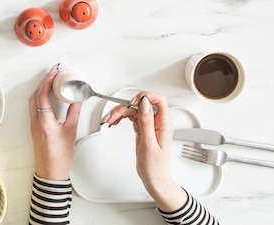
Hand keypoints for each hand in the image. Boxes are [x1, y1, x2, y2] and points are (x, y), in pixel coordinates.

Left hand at [29, 64, 81, 180]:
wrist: (51, 173)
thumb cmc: (60, 157)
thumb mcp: (71, 132)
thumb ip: (74, 113)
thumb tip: (76, 99)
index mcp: (44, 122)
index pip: (42, 96)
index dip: (47, 81)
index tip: (54, 73)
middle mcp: (36, 122)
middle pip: (35, 96)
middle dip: (43, 82)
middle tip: (53, 74)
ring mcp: (33, 125)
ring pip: (33, 102)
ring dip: (40, 89)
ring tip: (51, 82)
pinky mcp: (34, 129)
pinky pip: (34, 108)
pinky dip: (40, 98)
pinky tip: (48, 97)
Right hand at [104, 92, 186, 211]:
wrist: (154, 178)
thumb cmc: (154, 166)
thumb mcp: (149, 144)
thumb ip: (146, 122)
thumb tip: (145, 104)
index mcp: (164, 124)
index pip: (159, 100)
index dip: (145, 97)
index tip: (132, 103)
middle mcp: (158, 122)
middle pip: (141, 104)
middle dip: (125, 107)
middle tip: (112, 117)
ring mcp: (150, 124)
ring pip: (134, 110)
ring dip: (120, 112)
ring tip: (109, 121)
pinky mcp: (143, 128)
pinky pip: (132, 117)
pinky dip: (122, 117)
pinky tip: (115, 122)